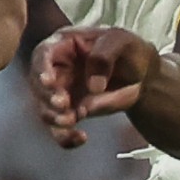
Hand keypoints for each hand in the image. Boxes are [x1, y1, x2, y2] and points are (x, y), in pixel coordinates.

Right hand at [30, 26, 158, 146]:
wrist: (140, 74)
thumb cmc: (126, 49)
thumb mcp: (119, 41)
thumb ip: (104, 56)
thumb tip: (93, 86)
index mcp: (63, 45)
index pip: (42, 54)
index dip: (41, 68)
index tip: (49, 82)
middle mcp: (56, 69)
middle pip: (38, 85)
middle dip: (47, 98)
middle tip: (64, 105)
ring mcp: (61, 92)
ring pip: (45, 110)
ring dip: (54, 119)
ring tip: (72, 121)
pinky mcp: (70, 112)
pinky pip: (60, 130)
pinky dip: (65, 138)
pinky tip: (80, 137)